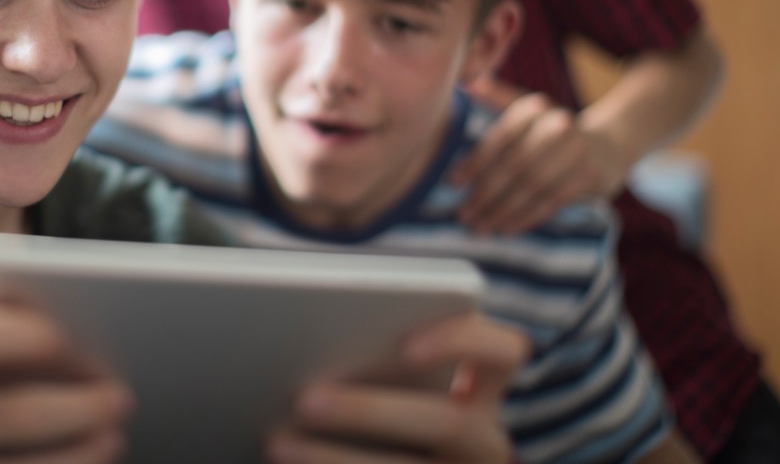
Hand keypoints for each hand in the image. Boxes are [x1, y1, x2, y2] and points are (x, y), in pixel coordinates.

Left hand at [265, 313, 527, 462]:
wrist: (421, 460)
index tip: (406, 346)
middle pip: (447, 422)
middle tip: (304, 398)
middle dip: (371, 409)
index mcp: (484, 388)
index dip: (460, 342)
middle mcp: (484, 439)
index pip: (502, 351)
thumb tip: (309, 330)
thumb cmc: (391, 398)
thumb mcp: (398, 376)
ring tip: (277, 442)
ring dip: (335, 458)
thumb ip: (376, 352)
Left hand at [452, 89, 629, 233]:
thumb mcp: (528, 110)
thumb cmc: (552, 130)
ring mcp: (577, 152)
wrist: (608, 145)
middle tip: (464, 214)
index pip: (499, 138)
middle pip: (514, 165)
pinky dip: (526, 217)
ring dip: (502, 210)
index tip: (453, 183)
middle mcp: (557, 127)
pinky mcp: (590, 177)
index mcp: (535, 109)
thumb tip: (470, 85)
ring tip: (480, 226)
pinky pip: (552, 202)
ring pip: (531, 187)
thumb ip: (497, 98)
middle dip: (485, 193)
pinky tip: (506, 228)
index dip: (474, 162)